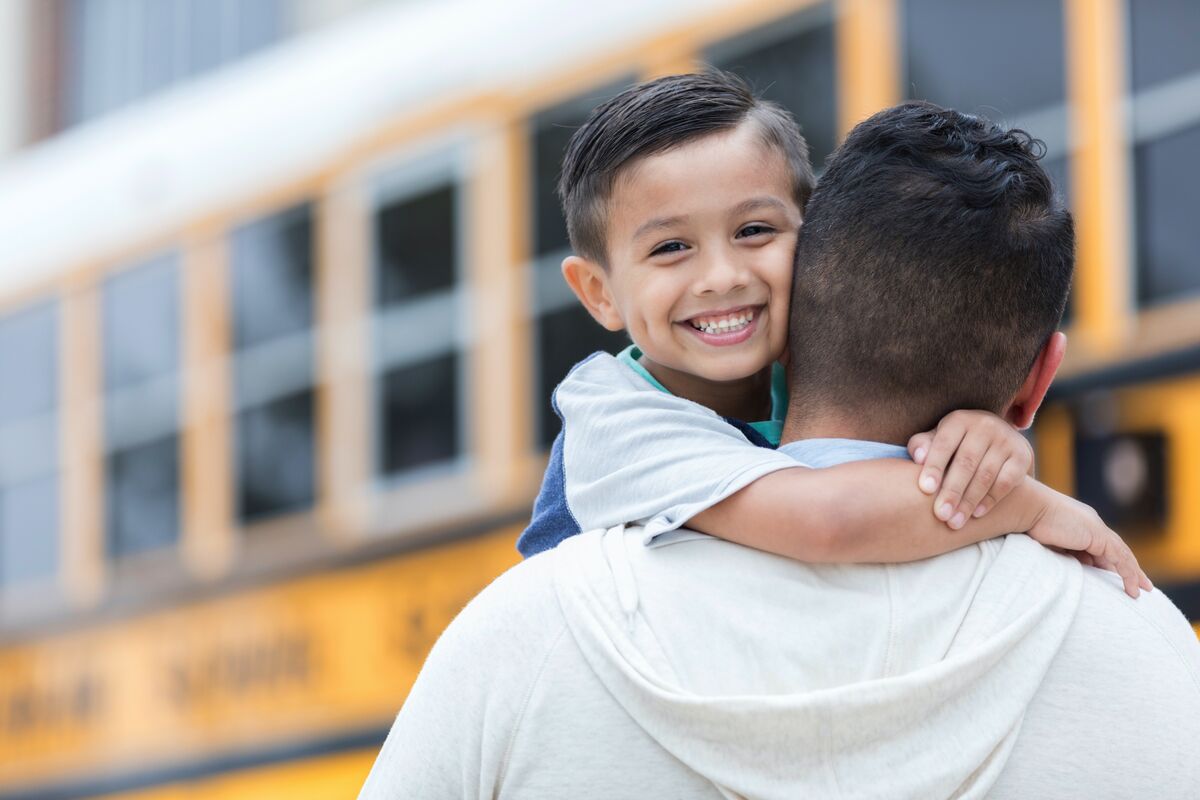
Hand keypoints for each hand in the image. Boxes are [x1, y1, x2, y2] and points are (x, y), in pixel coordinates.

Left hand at [908, 410, 1032, 528]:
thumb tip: (918, 457)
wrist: (997, 439)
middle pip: (966, 462)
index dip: (934, 466)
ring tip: (955, 522)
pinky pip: (1006, 481)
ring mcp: (1006, 439)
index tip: (925, 489)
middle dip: (952, 491)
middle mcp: (984, 425)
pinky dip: (991, 499)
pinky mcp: (1022, 455)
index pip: (943, 444)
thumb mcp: (938, 438)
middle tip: (941, 515)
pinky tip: (977, 514)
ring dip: (969, 501)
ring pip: (986, 474)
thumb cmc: (955, 443)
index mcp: (959, 420)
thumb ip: (923, 445)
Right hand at [1028, 482, 1152, 598]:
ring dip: (1133, 574)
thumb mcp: (1051, 543)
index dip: (1108, 563)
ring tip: (1140, 591)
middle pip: (1114, 551)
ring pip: (1121, 555)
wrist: (1028, 508)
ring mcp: (1097, 530)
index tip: (1111, 577)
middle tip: (1138, 585)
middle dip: (1127, 568)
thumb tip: (1076, 568)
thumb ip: (1064, 552)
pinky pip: (1120, 558)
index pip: (1099, 548)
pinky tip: (1132, 589)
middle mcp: (1091, 526)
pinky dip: (1129, 574)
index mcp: (1079, 526)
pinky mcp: (1100, 536)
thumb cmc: (1029, 524)